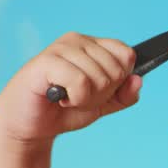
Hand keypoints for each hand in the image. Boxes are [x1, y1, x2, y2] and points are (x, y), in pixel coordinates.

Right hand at [0, 31, 141, 146]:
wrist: (29, 126)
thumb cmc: (63, 110)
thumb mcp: (102, 105)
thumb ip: (124, 96)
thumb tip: (138, 80)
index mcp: (92, 45)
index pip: (127, 54)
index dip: (120, 80)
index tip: (99, 91)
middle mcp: (77, 40)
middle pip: (117, 69)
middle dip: (102, 94)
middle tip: (78, 97)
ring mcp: (61, 48)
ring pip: (100, 77)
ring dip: (86, 99)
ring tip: (67, 98)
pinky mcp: (46, 61)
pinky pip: (81, 82)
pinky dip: (75, 99)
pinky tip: (59, 98)